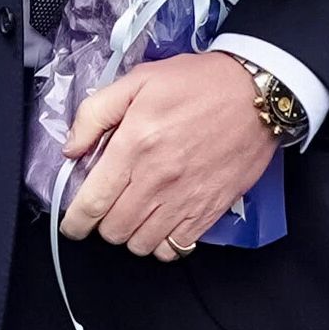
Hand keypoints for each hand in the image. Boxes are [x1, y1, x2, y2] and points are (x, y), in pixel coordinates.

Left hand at [57, 49, 281, 258]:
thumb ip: (95, 114)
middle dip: (102, 225)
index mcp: (135, 147)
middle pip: (114, 230)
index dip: (75, 221)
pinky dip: (163, 244)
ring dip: (131, 235)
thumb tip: (71, 149)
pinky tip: (160, 225)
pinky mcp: (211, 209)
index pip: (93, 202)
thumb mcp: (137, 81)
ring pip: (142, 244)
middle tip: (107, 210)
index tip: (71, 224)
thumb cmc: (199, 84)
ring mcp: (186, 198)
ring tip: (133, 216)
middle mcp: (158, 180)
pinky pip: (177, 248)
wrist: (257, 93)